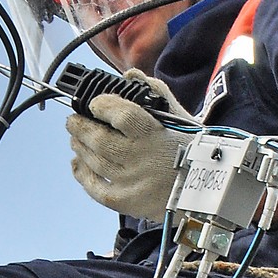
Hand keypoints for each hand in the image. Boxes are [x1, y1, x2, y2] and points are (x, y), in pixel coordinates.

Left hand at [65, 70, 191, 217]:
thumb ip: (155, 92)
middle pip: (99, 139)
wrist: (204, 191)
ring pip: (93, 160)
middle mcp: (139, 157)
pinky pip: (95, 187)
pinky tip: (77, 164)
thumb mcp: (180, 117)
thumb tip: (129, 76)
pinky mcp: (126, 201)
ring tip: (76, 138)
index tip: (95, 103)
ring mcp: (130, 181)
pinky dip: (82, 174)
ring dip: (79, 146)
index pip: (121, 115)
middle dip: (80, 126)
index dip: (102, 106)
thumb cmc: (192, 151)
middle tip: (73, 120)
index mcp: (153, 133)